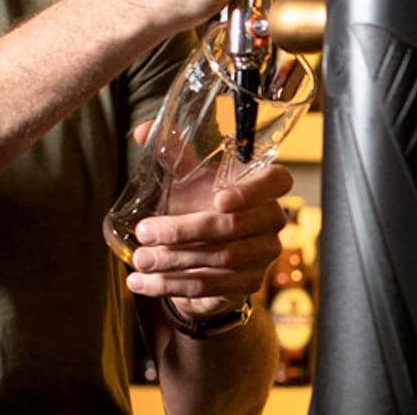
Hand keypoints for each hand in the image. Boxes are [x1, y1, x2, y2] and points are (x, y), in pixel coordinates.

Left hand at [124, 159, 294, 319]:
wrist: (208, 252)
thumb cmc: (203, 203)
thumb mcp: (190, 178)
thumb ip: (172, 153)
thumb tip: (143, 129)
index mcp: (266, 186)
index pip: (276, 182)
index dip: (250, 192)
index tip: (218, 199)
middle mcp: (272, 220)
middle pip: (232, 227)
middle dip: (182, 231)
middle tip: (144, 232)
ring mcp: (264, 255)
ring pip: (220, 260)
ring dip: (174, 261)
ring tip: (139, 259)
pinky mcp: (249, 283)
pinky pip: (211, 287)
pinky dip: (172, 285)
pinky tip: (142, 282)